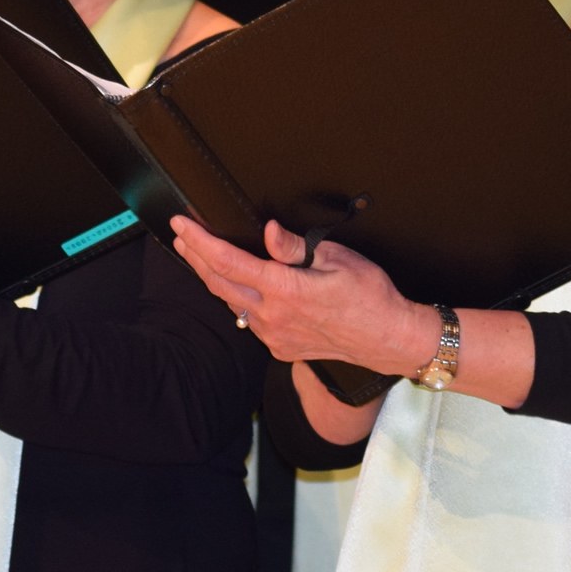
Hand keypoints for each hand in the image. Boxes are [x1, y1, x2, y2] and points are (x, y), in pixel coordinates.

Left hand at [168, 216, 434, 374]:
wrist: (389, 338)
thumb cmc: (370, 296)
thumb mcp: (337, 259)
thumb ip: (295, 247)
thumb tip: (269, 231)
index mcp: (284, 290)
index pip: (228, 261)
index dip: (200, 241)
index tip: (181, 224)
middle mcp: (272, 316)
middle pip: (219, 283)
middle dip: (195, 257)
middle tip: (181, 235)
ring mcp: (274, 336)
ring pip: (231, 303)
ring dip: (213, 278)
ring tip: (200, 257)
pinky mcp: (280, 347)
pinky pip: (249, 321)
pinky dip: (237, 300)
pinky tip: (235, 288)